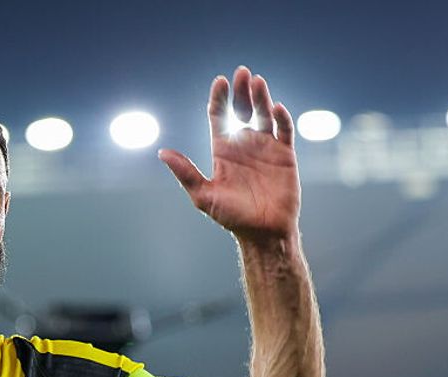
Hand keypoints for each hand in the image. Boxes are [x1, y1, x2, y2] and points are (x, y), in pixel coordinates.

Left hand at [159, 66, 300, 239]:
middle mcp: (244, 144)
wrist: (263, 234)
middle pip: (241, 109)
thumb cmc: (232, 218)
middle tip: (242, 72)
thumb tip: (162, 153)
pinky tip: (276, 108)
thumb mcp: (203, 195)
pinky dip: (282, 118)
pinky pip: (284, 130)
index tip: (220, 82)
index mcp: (223, 150)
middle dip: (241, 91)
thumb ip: (185, 173)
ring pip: (263, 114)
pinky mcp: (285, 155)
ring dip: (261, 97)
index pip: (219, 117)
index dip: (219, 99)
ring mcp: (265, 148)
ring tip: (257, 81)